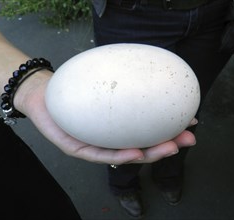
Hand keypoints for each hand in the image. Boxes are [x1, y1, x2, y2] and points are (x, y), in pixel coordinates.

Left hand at [16, 71, 196, 164]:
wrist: (42, 91)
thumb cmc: (74, 86)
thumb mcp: (103, 78)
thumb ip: (124, 79)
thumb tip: (153, 69)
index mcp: (117, 126)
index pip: (147, 131)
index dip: (170, 129)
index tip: (192, 122)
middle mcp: (107, 139)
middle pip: (141, 147)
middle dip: (166, 146)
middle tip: (188, 139)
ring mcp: (92, 146)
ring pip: (124, 155)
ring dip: (149, 154)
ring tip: (170, 148)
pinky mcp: (75, 149)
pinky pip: (98, 154)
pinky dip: (118, 155)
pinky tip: (136, 152)